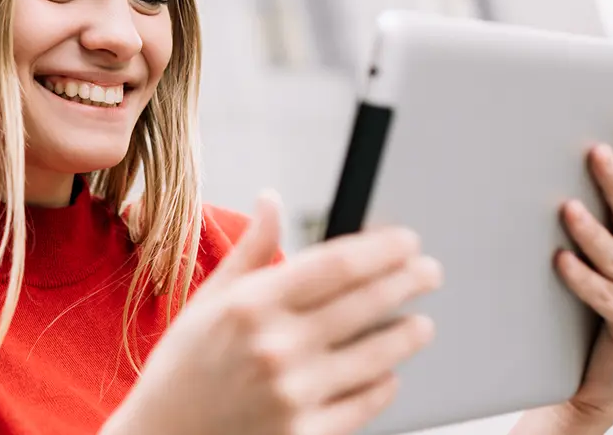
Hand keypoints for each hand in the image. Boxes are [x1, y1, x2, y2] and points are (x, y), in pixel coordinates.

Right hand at [104, 191, 442, 434]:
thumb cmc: (184, 370)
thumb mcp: (208, 302)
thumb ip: (250, 251)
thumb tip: (271, 201)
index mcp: (250, 305)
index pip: (337, 265)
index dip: (382, 248)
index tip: (406, 241)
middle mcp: (276, 346)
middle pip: (366, 302)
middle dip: (409, 281)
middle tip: (429, 272)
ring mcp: (294, 393)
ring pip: (377, 355)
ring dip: (407, 334)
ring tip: (420, 325)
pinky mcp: (306, 434)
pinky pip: (365, 403)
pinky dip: (383, 386)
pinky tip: (388, 374)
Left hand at [514, 114, 612, 434]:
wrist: (593, 374)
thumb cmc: (582, 300)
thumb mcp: (592, 250)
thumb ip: (587, 212)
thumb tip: (547, 164)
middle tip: (593, 152)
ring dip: (593, 231)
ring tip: (565, 208)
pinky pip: (607, 297)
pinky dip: (582, 278)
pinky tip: (560, 261)